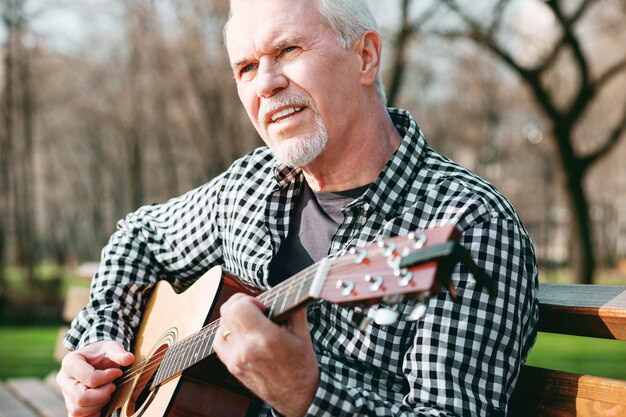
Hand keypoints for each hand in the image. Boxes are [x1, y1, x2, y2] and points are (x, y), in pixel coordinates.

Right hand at [56, 340, 133, 416]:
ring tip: (108, 393)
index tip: (118, 372)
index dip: (108, 378)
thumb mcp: (111, 346)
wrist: (96, 359)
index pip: (90, 378)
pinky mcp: (70, 404)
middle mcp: (64, 379)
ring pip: (78, 410)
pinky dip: (92, 414)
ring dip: (98, 405)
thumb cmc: (102, 353)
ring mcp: (65, 394)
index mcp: (70, 362)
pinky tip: (103, 404)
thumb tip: (129, 359)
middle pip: (80, 398)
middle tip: (113, 386)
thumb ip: (119, 352)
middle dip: (102, 395)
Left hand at [213, 293, 319, 416]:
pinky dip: (227, 333)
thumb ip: (293, 309)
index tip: (260, 305)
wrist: (297, 397)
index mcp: (266, 339)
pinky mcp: (232, 367)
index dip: (248, 299)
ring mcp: (236, 359)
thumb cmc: (302, 366)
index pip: (238, 307)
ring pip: (221, 325)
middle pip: (227, 312)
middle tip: (256, 309)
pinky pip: (219, 341)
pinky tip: (242, 335)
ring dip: (233, 319)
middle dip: (241, 304)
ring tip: (251, 323)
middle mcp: (247, 349)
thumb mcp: (303, 334)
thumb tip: (288, 290)